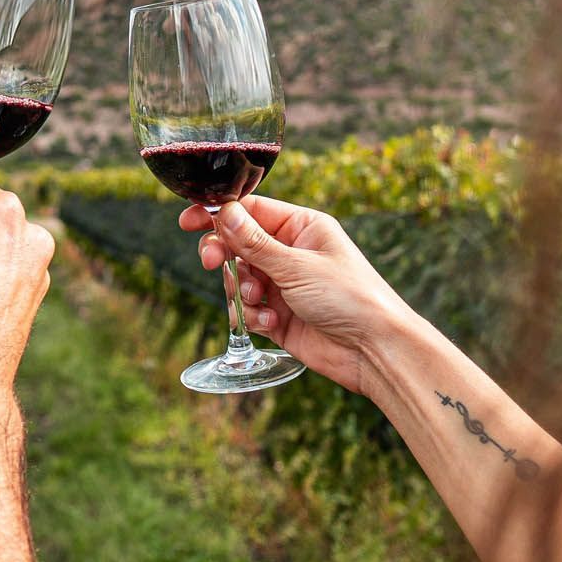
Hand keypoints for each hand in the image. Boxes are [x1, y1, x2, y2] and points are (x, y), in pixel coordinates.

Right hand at [179, 197, 410, 395]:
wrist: (373, 350)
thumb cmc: (350, 297)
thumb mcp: (297, 266)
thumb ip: (255, 243)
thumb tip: (223, 212)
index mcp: (302, 228)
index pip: (251, 211)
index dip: (219, 215)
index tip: (189, 221)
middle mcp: (291, 253)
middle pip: (238, 244)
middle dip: (223, 254)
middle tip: (212, 262)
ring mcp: (284, 285)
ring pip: (238, 278)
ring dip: (241, 289)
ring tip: (259, 300)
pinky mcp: (279, 316)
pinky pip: (248, 310)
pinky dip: (252, 316)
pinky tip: (270, 323)